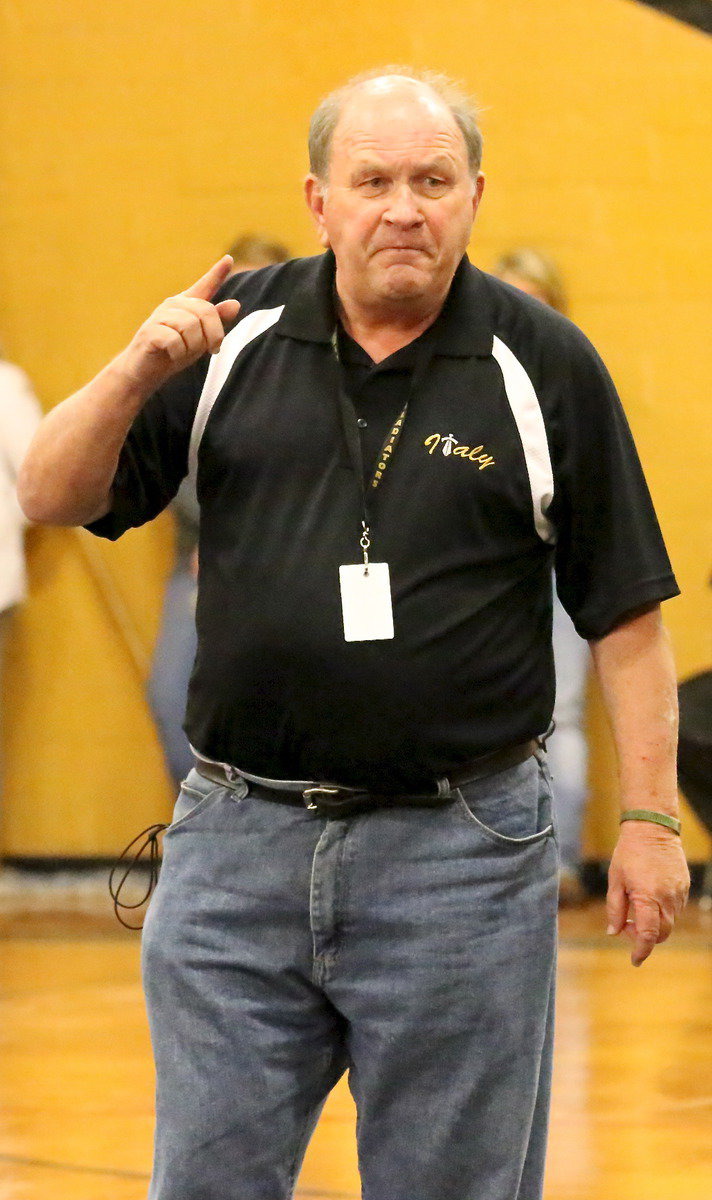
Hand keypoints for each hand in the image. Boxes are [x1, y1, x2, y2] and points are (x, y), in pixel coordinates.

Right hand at [115, 256, 239, 393]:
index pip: (205, 286)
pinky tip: (171, 355)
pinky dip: (178, 354)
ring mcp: (159, 316)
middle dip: (213, 335)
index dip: (217, 273)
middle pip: (207, 311)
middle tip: (208, 350)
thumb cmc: (173, 354)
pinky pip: (176, 341)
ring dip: (193, 347)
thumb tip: (236, 304)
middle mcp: (173, 305)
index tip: (229, 259)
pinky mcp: (149, 331)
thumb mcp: (200, 340)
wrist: (144, 372)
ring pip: (191, 327)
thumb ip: (216, 323)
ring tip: (182, 353)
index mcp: (186, 306)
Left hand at [606, 819, 689, 965]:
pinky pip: (674, 909)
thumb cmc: (629, 853)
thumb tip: (613, 932)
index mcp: (648, 897)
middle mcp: (667, 899)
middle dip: (644, 937)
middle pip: (662, 934)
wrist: (652, 829)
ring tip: (635, 906)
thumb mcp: (615, 880)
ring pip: (669, 922)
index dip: (641, 950)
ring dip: (653, 923)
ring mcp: (679, 893)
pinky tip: (648, 896)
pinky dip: (661, 911)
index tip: (635, 960)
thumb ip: (615, 908)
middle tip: (625, 926)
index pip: (648, 934)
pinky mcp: (684, 888)